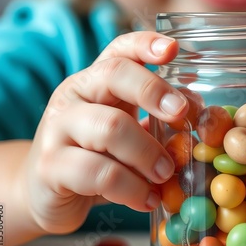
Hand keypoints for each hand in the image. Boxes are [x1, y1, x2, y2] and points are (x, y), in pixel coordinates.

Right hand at [23, 32, 187, 233]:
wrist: (45, 193)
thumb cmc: (98, 158)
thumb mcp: (130, 133)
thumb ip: (159, 121)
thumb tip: (200, 112)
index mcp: (97, 82)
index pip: (119, 50)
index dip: (146, 44)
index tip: (173, 49)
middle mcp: (75, 95)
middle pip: (114, 75)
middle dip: (154, 91)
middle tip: (181, 115)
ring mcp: (58, 128)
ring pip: (110, 128)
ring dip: (148, 153)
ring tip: (166, 174)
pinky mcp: (50, 166)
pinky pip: (99, 173)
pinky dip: (132, 188)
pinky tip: (147, 200)